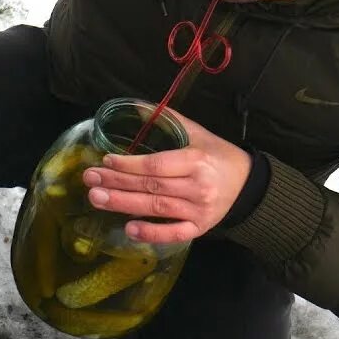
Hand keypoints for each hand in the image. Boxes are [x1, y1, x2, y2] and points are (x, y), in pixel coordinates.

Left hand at [81, 108, 251, 243]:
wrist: (249, 184)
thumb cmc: (218, 155)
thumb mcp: (197, 133)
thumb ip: (167, 119)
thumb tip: (134, 105)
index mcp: (196, 161)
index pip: (156, 164)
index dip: (129, 164)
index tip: (105, 160)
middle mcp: (198, 187)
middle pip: (151, 186)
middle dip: (117, 182)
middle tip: (90, 179)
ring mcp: (199, 210)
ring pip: (156, 208)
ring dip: (123, 204)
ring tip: (97, 198)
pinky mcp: (200, 228)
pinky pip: (174, 234)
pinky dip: (152, 233)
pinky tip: (129, 229)